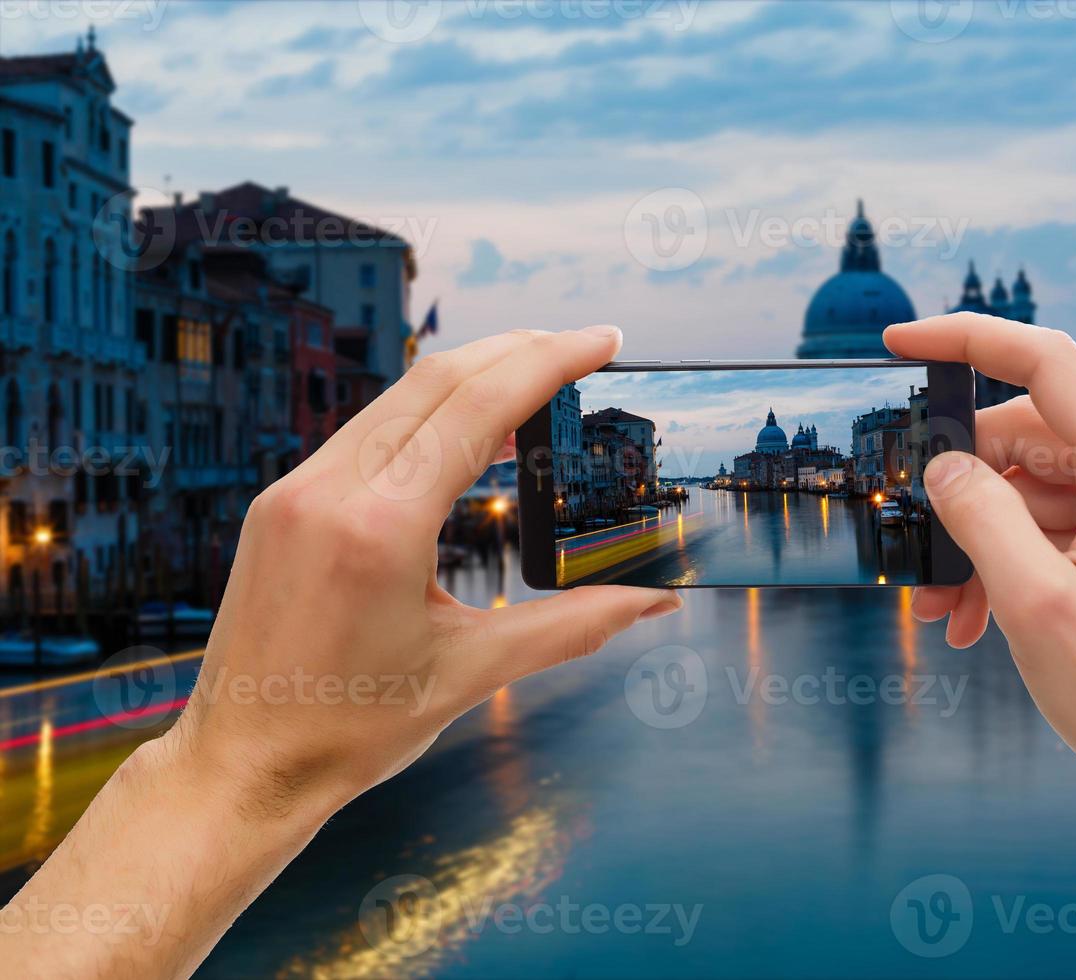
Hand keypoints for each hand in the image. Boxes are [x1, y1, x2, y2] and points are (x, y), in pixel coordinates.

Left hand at [170, 325, 681, 817]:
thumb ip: (573, 626)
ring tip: (537, 382)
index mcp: (378, 528)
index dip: (550, 362)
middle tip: (584, 346)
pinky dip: (426, 416)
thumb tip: (652, 601)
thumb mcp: (473, 672)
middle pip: (437, 381)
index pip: (478, 409)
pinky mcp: (281, 504)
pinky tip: (466, 432)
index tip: (604, 340)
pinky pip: (365, 432)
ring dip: (472, 378)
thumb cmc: (350, 730)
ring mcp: (294, 491)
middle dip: (518, 350)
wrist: (243, 767)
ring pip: (397, 399)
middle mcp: (327, 491)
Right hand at [885, 313, 1075, 978]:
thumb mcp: (1034, 604)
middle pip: (1031, 437)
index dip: (968, 339)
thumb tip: (943, 467)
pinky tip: (976, 616)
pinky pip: (1065, 531)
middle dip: (961, 486)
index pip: (1046, 363)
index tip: (903, 340)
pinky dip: (1016, 561)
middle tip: (912, 546)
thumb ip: (979, 517)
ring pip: (1042, 492)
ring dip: (982, 539)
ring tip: (941, 609)